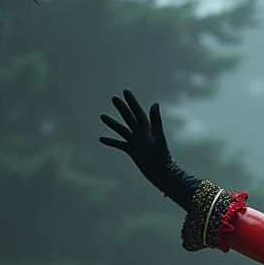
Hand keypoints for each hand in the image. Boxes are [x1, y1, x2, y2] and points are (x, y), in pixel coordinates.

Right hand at [99, 88, 200, 210]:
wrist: (161, 173)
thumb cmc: (162, 156)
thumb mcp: (158, 137)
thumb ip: (156, 121)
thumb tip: (155, 103)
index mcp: (148, 128)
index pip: (138, 112)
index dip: (132, 102)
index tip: (125, 91)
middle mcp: (141, 134)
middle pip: (129, 118)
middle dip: (122, 108)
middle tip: (114, 98)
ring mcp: (136, 142)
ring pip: (122, 130)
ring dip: (112, 123)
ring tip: (102, 116)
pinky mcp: (132, 151)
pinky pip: (119, 144)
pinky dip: (111, 141)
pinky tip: (101, 138)